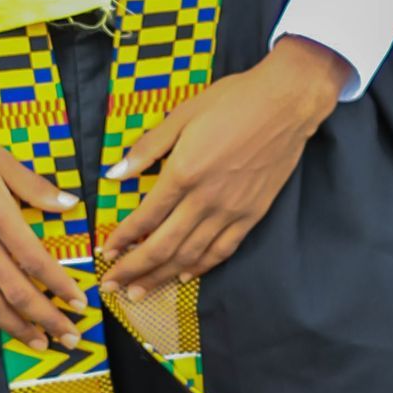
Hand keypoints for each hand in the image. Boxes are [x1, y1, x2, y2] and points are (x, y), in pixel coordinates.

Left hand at [98, 36, 348, 300]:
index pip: (145, 217)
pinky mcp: (252, 214)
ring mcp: (231, 210)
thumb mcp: (182, 115)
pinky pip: (222, 249)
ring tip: (140, 292)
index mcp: (184, 173)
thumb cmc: (233, 101)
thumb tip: (114, 174)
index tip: (106, 252)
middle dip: (134, 270)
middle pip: (163, 246)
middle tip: (114, 287)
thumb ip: (147, 149)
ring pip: (191, 255)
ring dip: (162, 276)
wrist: (287, 103)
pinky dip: (201, 266)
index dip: (122, 239)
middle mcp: (205, 199)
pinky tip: (185, 276)